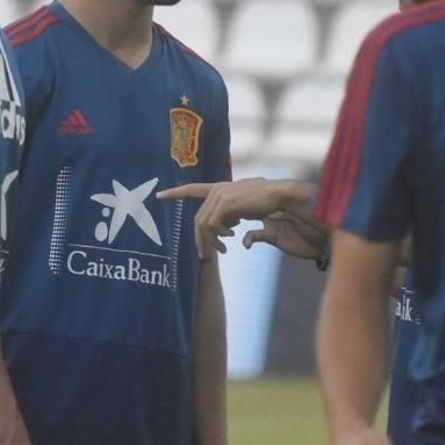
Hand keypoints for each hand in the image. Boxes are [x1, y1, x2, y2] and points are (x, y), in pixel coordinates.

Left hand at [158, 178, 315, 259]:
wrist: (285, 198)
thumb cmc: (274, 207)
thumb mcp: (251, 215)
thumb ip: (239, 222)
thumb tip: (237, 238)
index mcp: (223, 189)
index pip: (194, 189)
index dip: (176, 192)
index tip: (159, 195)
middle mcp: (219, 189)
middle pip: (198, 217)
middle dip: (200, 238)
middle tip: (206, 255)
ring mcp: (221, 194)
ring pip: (203, 223)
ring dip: (210, 241)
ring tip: (223, 250)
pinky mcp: (225, 203)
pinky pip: (211, 225)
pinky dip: (217, 236)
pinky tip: (230, 240)